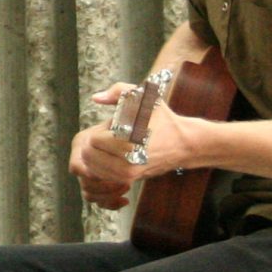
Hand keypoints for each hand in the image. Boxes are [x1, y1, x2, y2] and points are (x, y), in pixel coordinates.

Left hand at [70, 80, 214, 206]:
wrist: (182, 143)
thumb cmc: (161, 118)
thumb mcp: (144, 97)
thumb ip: (118, 91)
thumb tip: (95, 98)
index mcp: (129, 142)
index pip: (93, 140)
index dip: (100, 130)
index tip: (113, 126)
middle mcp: (127, 162)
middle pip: (89, 155)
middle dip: (94, 144)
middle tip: (109, 136)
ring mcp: (128, 174)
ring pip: (93, 167)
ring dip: (96, 154)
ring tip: (111, 145)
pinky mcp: (130, 180)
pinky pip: (102, 175)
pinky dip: (101, 165)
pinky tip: (112, 155)